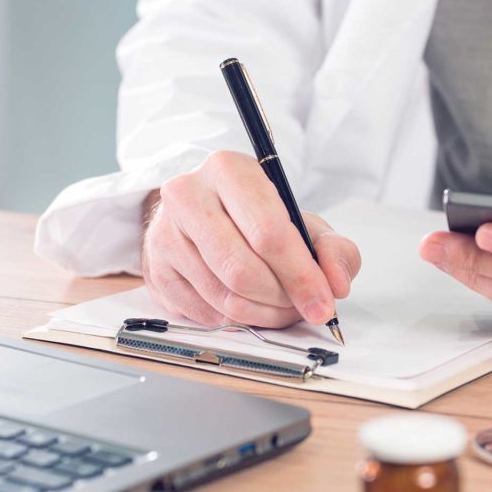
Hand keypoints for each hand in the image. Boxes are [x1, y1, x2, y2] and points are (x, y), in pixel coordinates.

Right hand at [141, 150, 360, 327]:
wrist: (206, 214)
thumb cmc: (258, 217)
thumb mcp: (304, 222)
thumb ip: (333, 249)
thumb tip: (336, 284)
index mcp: (228, 170)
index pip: (268, 232)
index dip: (301, 276)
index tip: (323, 303)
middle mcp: (187, 195)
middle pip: (242, 270)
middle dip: (281, 299)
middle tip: (300, 307)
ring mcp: (164, 234)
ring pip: (223, 297)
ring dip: (262, 314)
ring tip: (279, 306)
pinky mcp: (155, 269)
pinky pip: (204, 314)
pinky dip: (236, 321)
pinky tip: (250, 306)